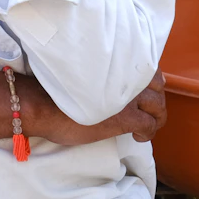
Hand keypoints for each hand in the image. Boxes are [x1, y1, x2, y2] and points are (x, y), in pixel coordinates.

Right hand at [21, 72, 168, 145]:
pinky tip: (138, 137)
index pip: (147, 66)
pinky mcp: (125, 118)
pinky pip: (148, 125)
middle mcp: (125, 76)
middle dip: (156, 98)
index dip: (150, 80)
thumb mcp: (84, 73)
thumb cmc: (54, 88)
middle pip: (156, 85)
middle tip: (149, 109)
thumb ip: (101, 72)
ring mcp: (127, 97)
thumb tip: (108, 77)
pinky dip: (148, 132)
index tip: (147, 88)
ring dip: (156, 116)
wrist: (42, 105)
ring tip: (148, 125)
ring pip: (157, 105)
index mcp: (116, 62)